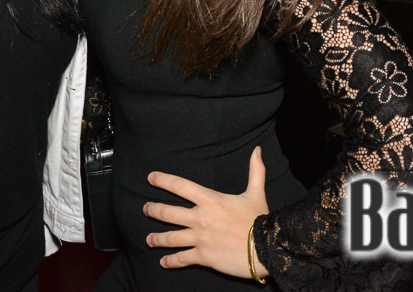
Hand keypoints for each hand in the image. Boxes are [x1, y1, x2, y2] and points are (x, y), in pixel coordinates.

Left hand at [145, 146, 269, 278]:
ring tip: (148, 239)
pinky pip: (181, 259)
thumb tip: (257, 150)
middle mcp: (200, 218)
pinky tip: (163, 262)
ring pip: (170, 238)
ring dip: (156, 238)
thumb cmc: (260, 219)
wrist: (267, 248)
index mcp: (210, 199)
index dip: (163, 180)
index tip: (151, 178)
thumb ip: (255, 171)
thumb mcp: (256, 192)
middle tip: (145, 209)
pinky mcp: (203, 256)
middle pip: (168, 212)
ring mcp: (200, 238)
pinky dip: (170, 261)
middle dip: (153, 210)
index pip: (180, 186)